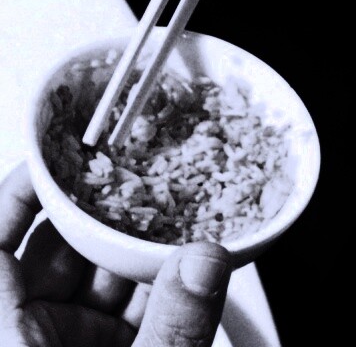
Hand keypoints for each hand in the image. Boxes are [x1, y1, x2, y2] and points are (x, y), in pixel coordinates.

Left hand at [0, 163, 230, 346]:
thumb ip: (172, 326)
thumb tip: (204, 261)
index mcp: (7, 339)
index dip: (22, 192)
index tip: (59, 158)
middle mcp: (24, 339)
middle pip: (57, 253)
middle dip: (107, 217)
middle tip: (151, 186)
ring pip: (94, 278)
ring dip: (137, 252)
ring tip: (182, 226)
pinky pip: (120, 311)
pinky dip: (152, 289)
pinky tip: (185, 272)